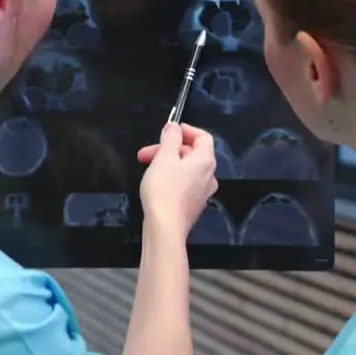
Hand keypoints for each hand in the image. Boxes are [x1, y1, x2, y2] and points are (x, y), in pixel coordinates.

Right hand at [137, 123, 217, 239]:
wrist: (165, 228)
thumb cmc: (164, 190)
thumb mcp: (164, 157)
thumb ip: (170, 138)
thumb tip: (174, 127)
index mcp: (205, 161)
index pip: (203, 137)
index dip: (187, 130)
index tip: (170, 130)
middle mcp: (209, 176)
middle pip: (192, 153)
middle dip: (168, 148)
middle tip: (146, 153)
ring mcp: (202, 192)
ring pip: (186, 169)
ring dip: (167, 163)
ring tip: (147, 166)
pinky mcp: (193, 205)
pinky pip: (184, 184)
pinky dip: (171, 177)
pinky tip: (155, 183)